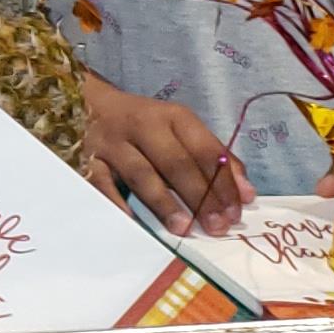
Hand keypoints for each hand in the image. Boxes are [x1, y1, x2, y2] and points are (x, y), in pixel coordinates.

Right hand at [81, 73, 250, 229]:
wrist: (88, 104)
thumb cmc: (144, 124)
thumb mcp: (180, 130)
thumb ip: (213, 159)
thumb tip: (246, 194)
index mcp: (173, 117)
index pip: (205, 150)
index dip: (223, 182)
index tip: (237, 211)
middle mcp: (144, 126)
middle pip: (176, 163)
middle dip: (200, 197)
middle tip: (217, 226)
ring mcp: (113, 143)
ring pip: (141, 174)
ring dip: (164, 203)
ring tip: (183, 228)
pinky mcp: (87, 158)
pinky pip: (102, 184)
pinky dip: (118, 202)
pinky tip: (134, 221)